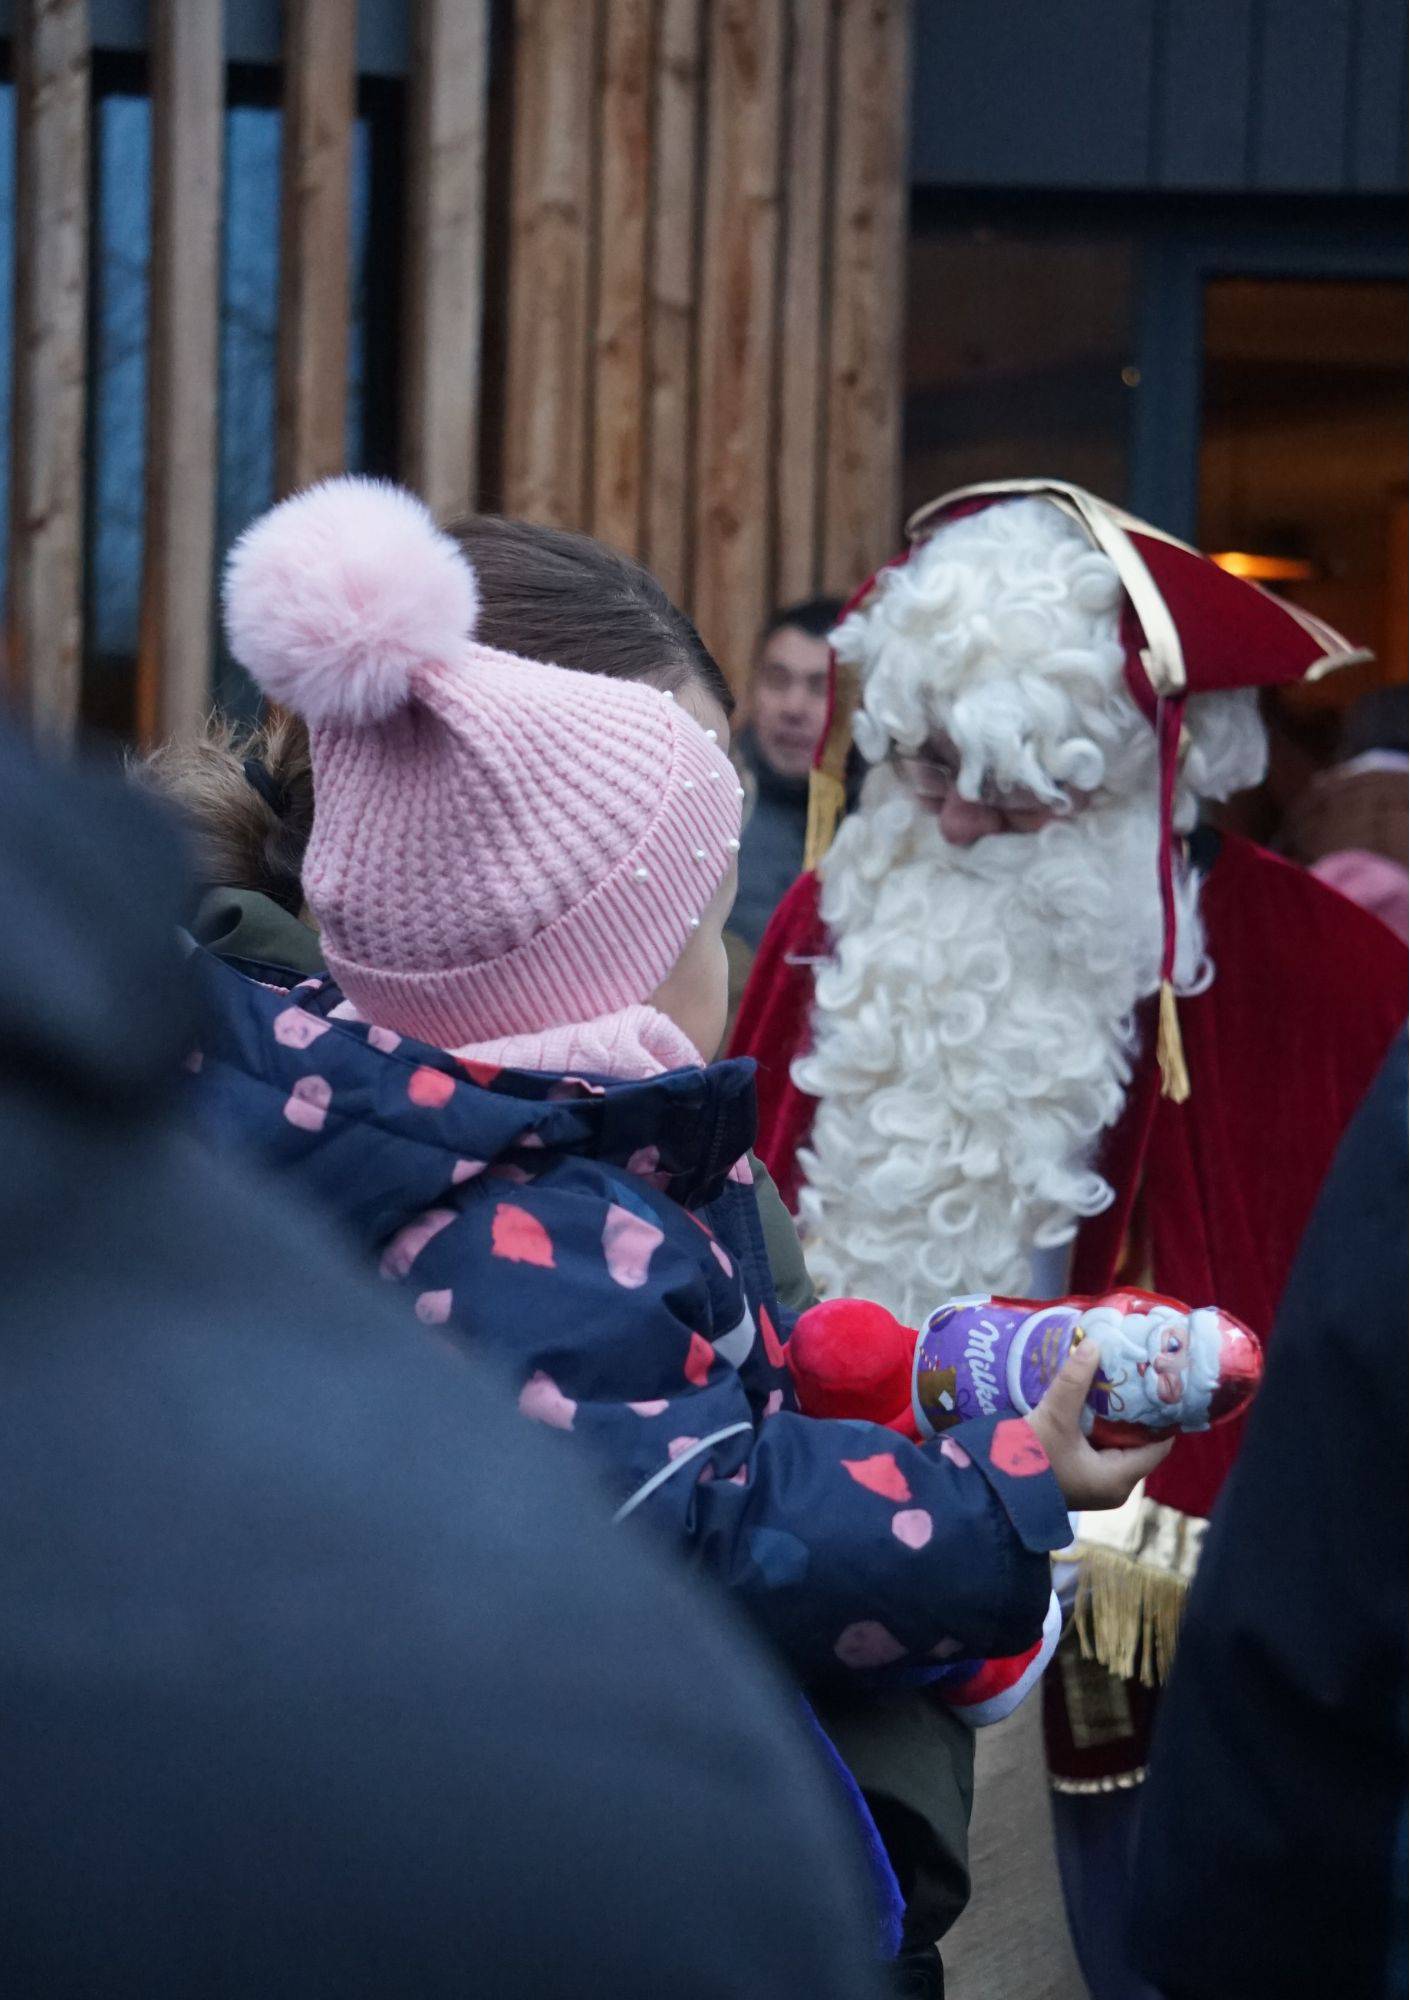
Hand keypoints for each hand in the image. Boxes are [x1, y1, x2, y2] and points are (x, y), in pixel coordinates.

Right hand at [1025, 1338, 1171, 1509]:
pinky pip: (1099, 1446)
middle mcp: (1113, 1485)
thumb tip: (1094, 1343)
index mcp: (1119, 1479)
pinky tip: (1091, 1400)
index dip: (1163, 1414)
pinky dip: (1098, 1425)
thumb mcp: (1055, 1417)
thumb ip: (1075, 1381)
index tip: (1158, 1382)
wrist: (993, 1487)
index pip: (1159, 1445)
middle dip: (1136, 1409)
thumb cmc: (1031, 1460)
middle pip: (1139, 1442)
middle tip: (1134, 1374)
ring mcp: (1095, 1482)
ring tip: (1114, 1380)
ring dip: (1114, 1416)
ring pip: (1117, 1443)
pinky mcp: (1078, 1476)